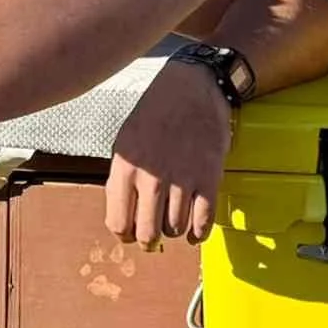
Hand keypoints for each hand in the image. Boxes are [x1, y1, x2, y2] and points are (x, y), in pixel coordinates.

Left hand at [104, 60, 234, 245]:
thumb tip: (124, 213)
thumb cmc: (156, 112)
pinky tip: (195, 234)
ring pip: (175, 228)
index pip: (119, 222)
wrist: (192, 86)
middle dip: (149, 241)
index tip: (131, 235)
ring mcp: (183, 179)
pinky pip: (204, 220)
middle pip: (147, 233)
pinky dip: (199, 234)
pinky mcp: (209, 177)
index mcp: (126, 168)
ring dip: (174, 231)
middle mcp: (152, 178)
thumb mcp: (126, 141)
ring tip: (174, 224)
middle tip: (153, 239)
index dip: (125, 235)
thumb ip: (122, 178)